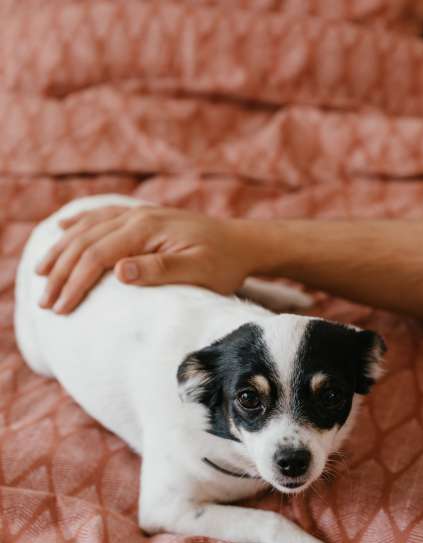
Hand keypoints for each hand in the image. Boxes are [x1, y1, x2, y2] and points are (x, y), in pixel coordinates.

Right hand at [36, 204, 258, 313]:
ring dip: (61, 251)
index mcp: (146, 230)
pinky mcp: (143, 217)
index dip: (74, 283)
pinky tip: (63, 229)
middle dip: (60, 272)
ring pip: (87, 228)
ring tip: (40, 273)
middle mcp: (137, 217)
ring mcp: (138, 214)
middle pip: (85, 242)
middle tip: (43, 302)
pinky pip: (101, 216)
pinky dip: (78, 223)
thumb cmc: (223, 264)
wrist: (243, 242)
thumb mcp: (197, 272)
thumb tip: (117, 271)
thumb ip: (159, 270)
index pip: (97, 256)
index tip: (60, 309)